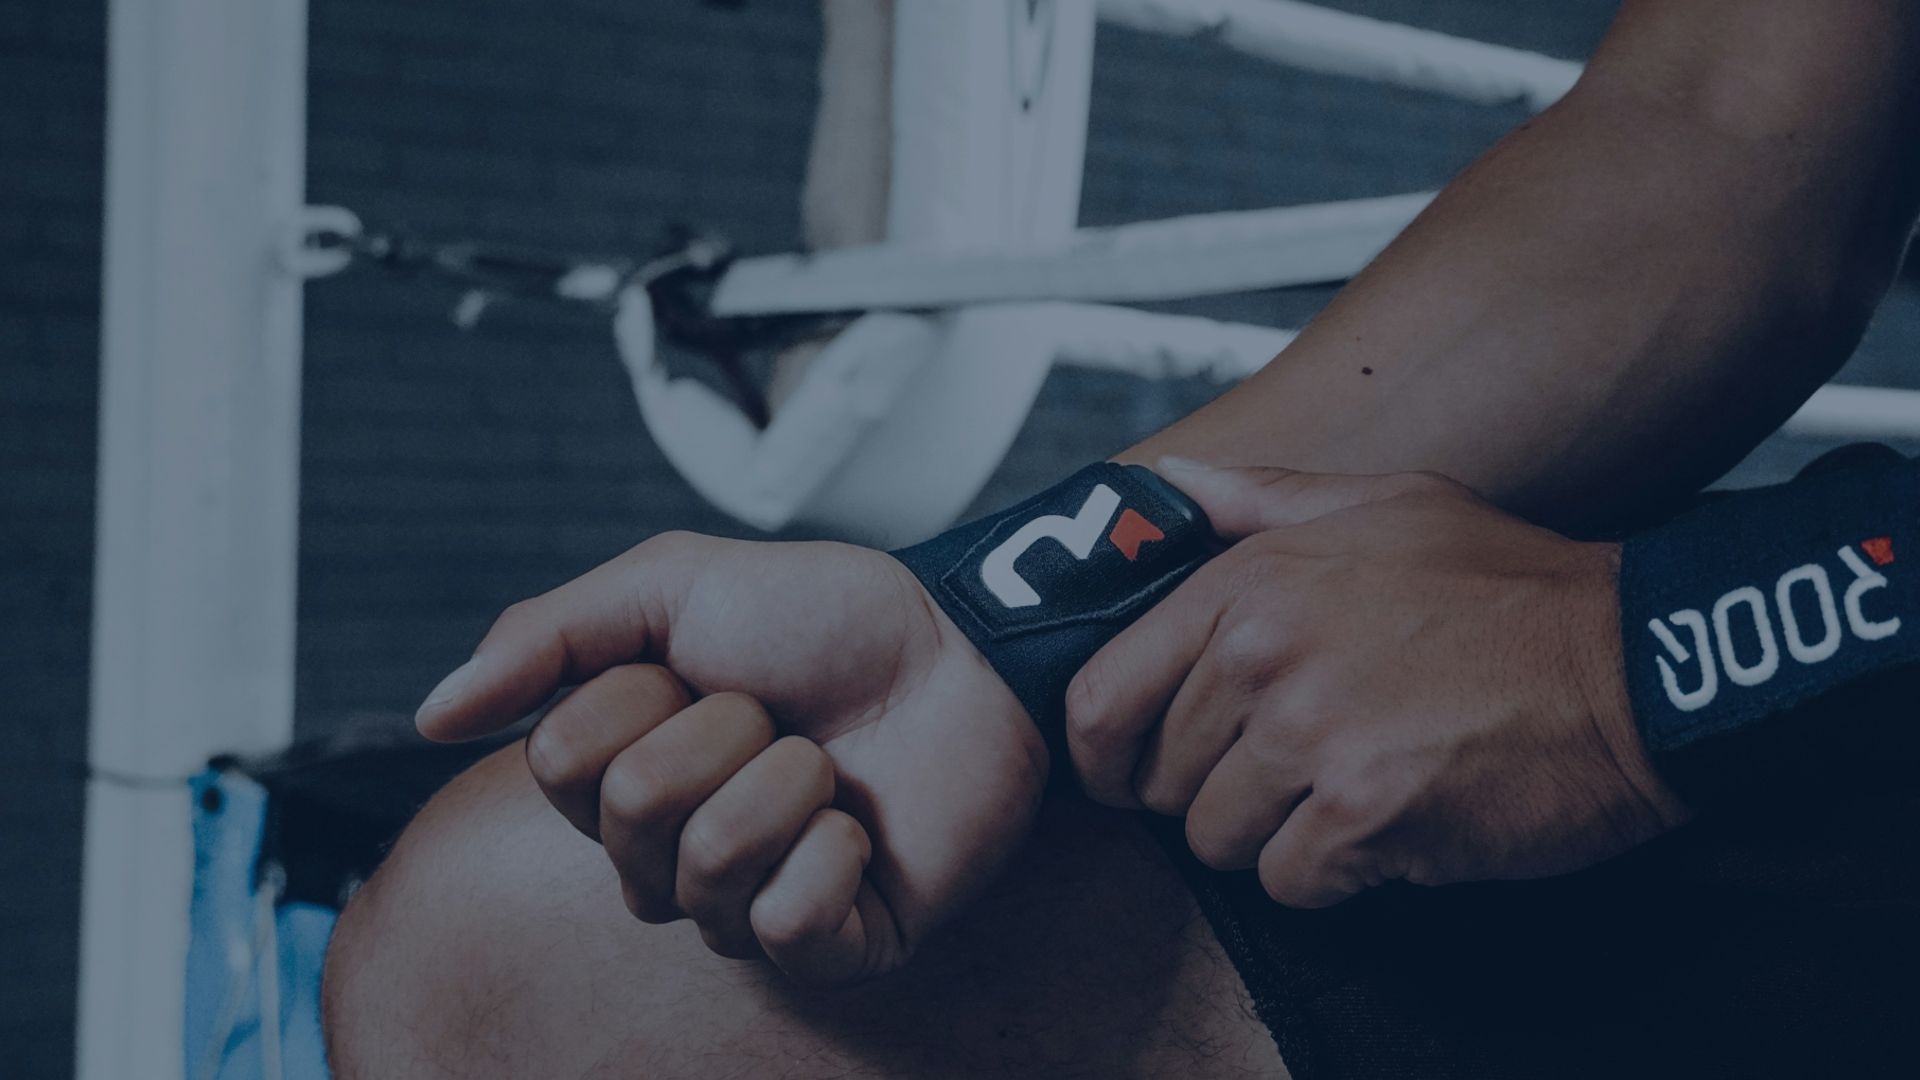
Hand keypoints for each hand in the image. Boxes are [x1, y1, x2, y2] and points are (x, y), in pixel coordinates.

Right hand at [414, 534, 1046, 982]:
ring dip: (786, 780)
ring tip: (828, 762)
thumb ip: (546, 638)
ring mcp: (747, 907)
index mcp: (619, 776)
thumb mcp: (672, 584)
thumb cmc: (827, 618)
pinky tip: (862, 829)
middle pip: (629, 813)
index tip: (708, 667)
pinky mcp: (830, 947)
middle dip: (721, 730)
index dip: (638, 698)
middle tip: (778, 711)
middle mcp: (668, 855)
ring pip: (709, 865)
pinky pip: (788, 923)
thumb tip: (429, 718)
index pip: (561, 762)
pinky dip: (835, 852)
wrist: (964, 648)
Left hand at [1067, 461, 1688, 907]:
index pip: (1101, 696)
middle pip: (1162, 780)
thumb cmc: (1507, 586)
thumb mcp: (1380, 504)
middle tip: (1291, 766)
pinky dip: (1333, 872)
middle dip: (1213, 788)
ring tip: (1347, 787)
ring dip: (1273, 834)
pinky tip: (1388, 822)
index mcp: (1246, 582)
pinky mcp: (1362, 814)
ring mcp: (1309, 736)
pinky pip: (1288, 881)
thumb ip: (1254, 499)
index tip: (1127, 772)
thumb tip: (1163, 480)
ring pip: (1216, 839)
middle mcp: (1262, 656)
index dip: (1104, 751)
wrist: (1633, 667)